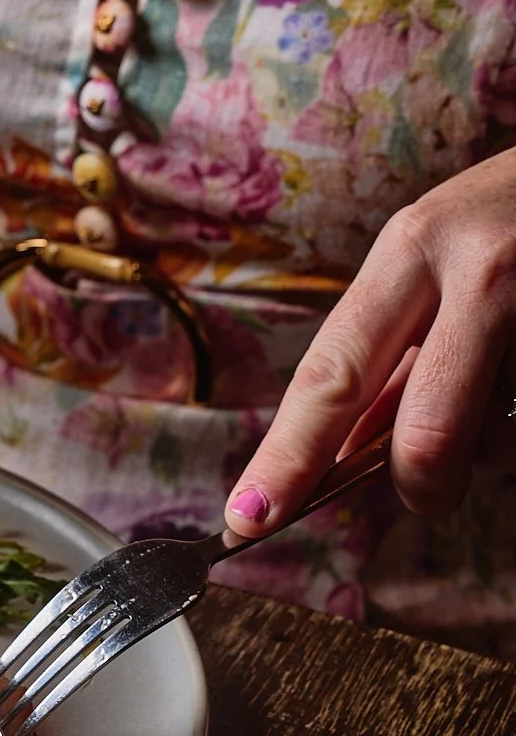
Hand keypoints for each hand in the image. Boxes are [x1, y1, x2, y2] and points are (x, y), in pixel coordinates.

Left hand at [226, 150, 515, 534]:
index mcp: (412, 249)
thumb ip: (389, 353)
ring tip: (504, 384)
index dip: (287, 457)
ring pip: (494, 440)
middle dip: (414, 486)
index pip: (332, 375)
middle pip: (422, 431)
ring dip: (489, 445)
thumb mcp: (435, 260)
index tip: (246, 517)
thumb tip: (340, 456)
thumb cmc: (514, 218)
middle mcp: (480, 270)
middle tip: (422, 499)